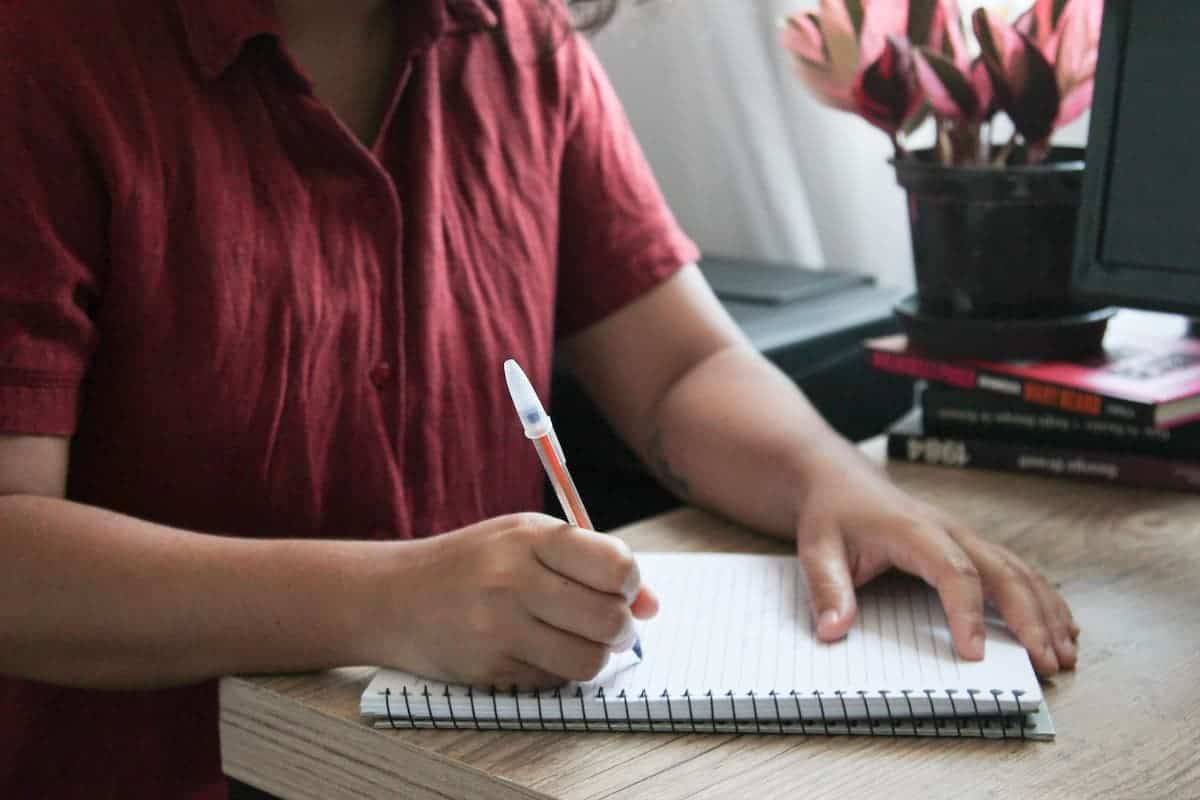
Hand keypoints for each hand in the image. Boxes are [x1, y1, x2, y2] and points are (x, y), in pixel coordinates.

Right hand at [378, 513, 657, 689]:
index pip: (615, 566)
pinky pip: (554, 680)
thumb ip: (591, 562)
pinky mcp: (490, 668)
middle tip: (609, 621)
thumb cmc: (474, 562)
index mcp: (530, 537)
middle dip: (621, 625)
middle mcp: (514, 580)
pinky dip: (560, 669)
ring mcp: (499, 628)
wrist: (394, 596)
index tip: (621, 586)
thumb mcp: (527, 540)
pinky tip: (539, 648)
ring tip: (579, 637)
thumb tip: (651, 605)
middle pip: (609, 618)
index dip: (630, 583)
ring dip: (596, 654)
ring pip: (589, 659)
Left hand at [793, 452, 1078, 676]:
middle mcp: (950, 531)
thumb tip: (833, 632)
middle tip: (1046, 664)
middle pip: (1003, 572)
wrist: (839, 477)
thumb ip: (827, 589)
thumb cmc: (831, 513)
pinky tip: (1062, 628)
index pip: (953, 572)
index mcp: (914, 530)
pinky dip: (1043, 599)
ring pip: (1019, 571)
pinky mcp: (970, 546)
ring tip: (1065, 654)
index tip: (974, 654)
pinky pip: (1016, 570)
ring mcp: (965, 537)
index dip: (968, 613)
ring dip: (1046, 612)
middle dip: (1029, 618)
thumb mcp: (816, 548)